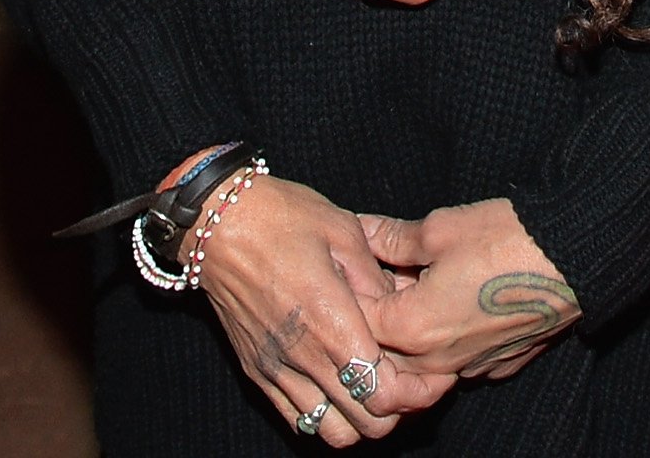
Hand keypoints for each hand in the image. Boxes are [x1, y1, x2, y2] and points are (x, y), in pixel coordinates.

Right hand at [193, 171, 437, 443]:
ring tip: (373, 387)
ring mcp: (276, 370)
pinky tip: (338, 385)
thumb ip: (378, 281)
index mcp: (331, 322)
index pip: (383, 394)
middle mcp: (303, 357)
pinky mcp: (258, 371)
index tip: (433, 375)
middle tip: (411, 382)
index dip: (417, 394)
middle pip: (365, 425)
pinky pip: (297, 419)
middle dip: (397, 411)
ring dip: (360, 417)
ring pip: (331, 432)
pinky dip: (325, 414)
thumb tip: (404, 309)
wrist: (216, 223)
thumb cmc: (282, 217)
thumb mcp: (345, 232)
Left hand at [361, 198, 580, 380]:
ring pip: (419, 362)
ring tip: (415, 286)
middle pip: (384, 351)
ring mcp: (470, 367)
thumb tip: (360, 230)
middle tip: (379, 276)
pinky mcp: (498, 364)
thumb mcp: (438, 229)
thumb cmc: (507, 239)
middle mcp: (437, 361)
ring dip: (408, 332)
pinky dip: (445, 339)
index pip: (357, 321)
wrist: (576, 256)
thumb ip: (391, 238)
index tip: (350, 265)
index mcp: (412, 328)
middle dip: (375, 316)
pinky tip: (453, 303)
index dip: (350, 290)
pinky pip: (456, 362)